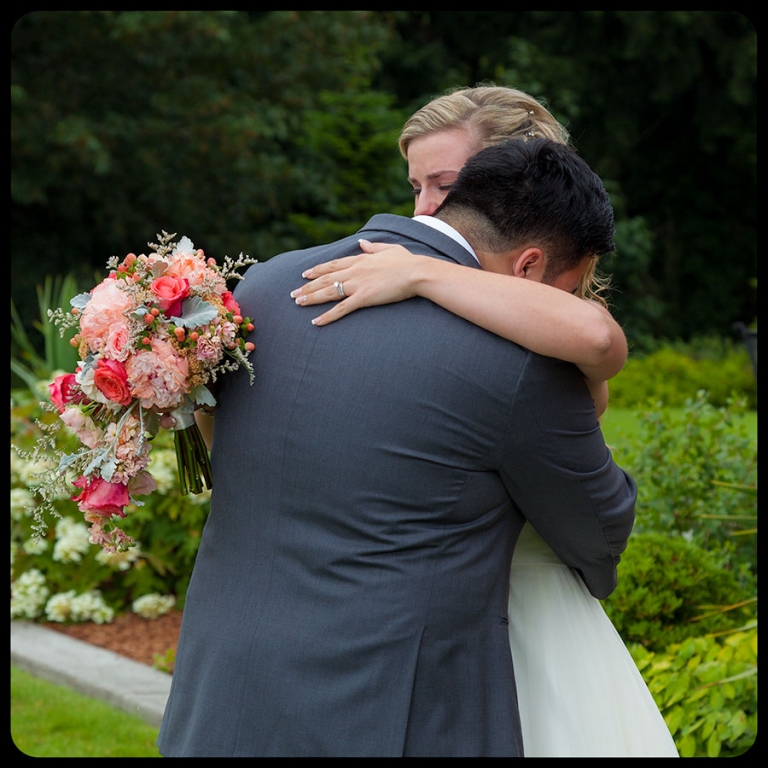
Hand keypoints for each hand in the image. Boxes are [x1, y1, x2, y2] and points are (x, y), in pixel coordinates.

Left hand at [290, 240, 422, 325]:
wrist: (416, 272)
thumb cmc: (407, 261)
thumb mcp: (389, 249)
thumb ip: (373, 247)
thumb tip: (361, 242)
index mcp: (360, 259)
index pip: (333, 265)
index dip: (317, 270)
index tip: (305, 274)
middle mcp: (354, 271)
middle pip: (325, 279)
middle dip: (308, 286)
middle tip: (293, 293)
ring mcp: (358, 284)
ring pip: (328, 292)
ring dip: (311, 298)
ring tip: (298, 302)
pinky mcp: (364, 297)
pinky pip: (341, 309)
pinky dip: (327, 316)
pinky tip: (316, 322)